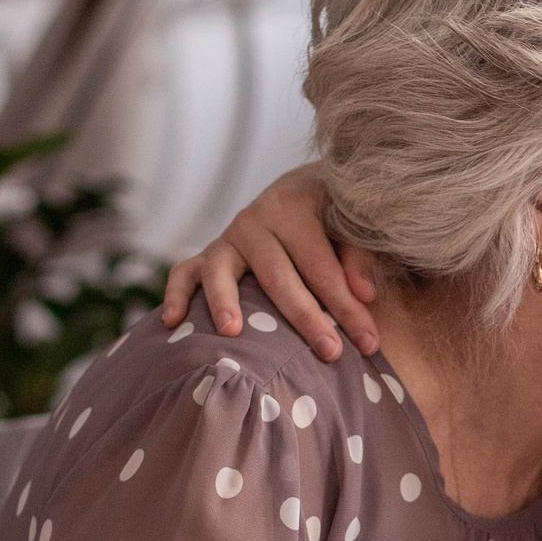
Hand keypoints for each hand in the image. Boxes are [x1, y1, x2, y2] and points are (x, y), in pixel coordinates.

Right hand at [156, 164, 378, 359]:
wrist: (302, 187)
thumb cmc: (333, 217)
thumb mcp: (352, 225)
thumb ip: (360, 256)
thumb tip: (364, 294)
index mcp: (295, 207)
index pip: (322, 266)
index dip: (347, 306)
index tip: (369, 342)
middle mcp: (256, 219)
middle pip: (279, 276)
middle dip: (306, 317)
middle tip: (329, 352)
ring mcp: (228, 237)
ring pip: (222, 272)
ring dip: (224, 302)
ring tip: (231, 333)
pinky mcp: (208, 253)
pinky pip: (183, 273)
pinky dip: (175, 295)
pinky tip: (172, 322)